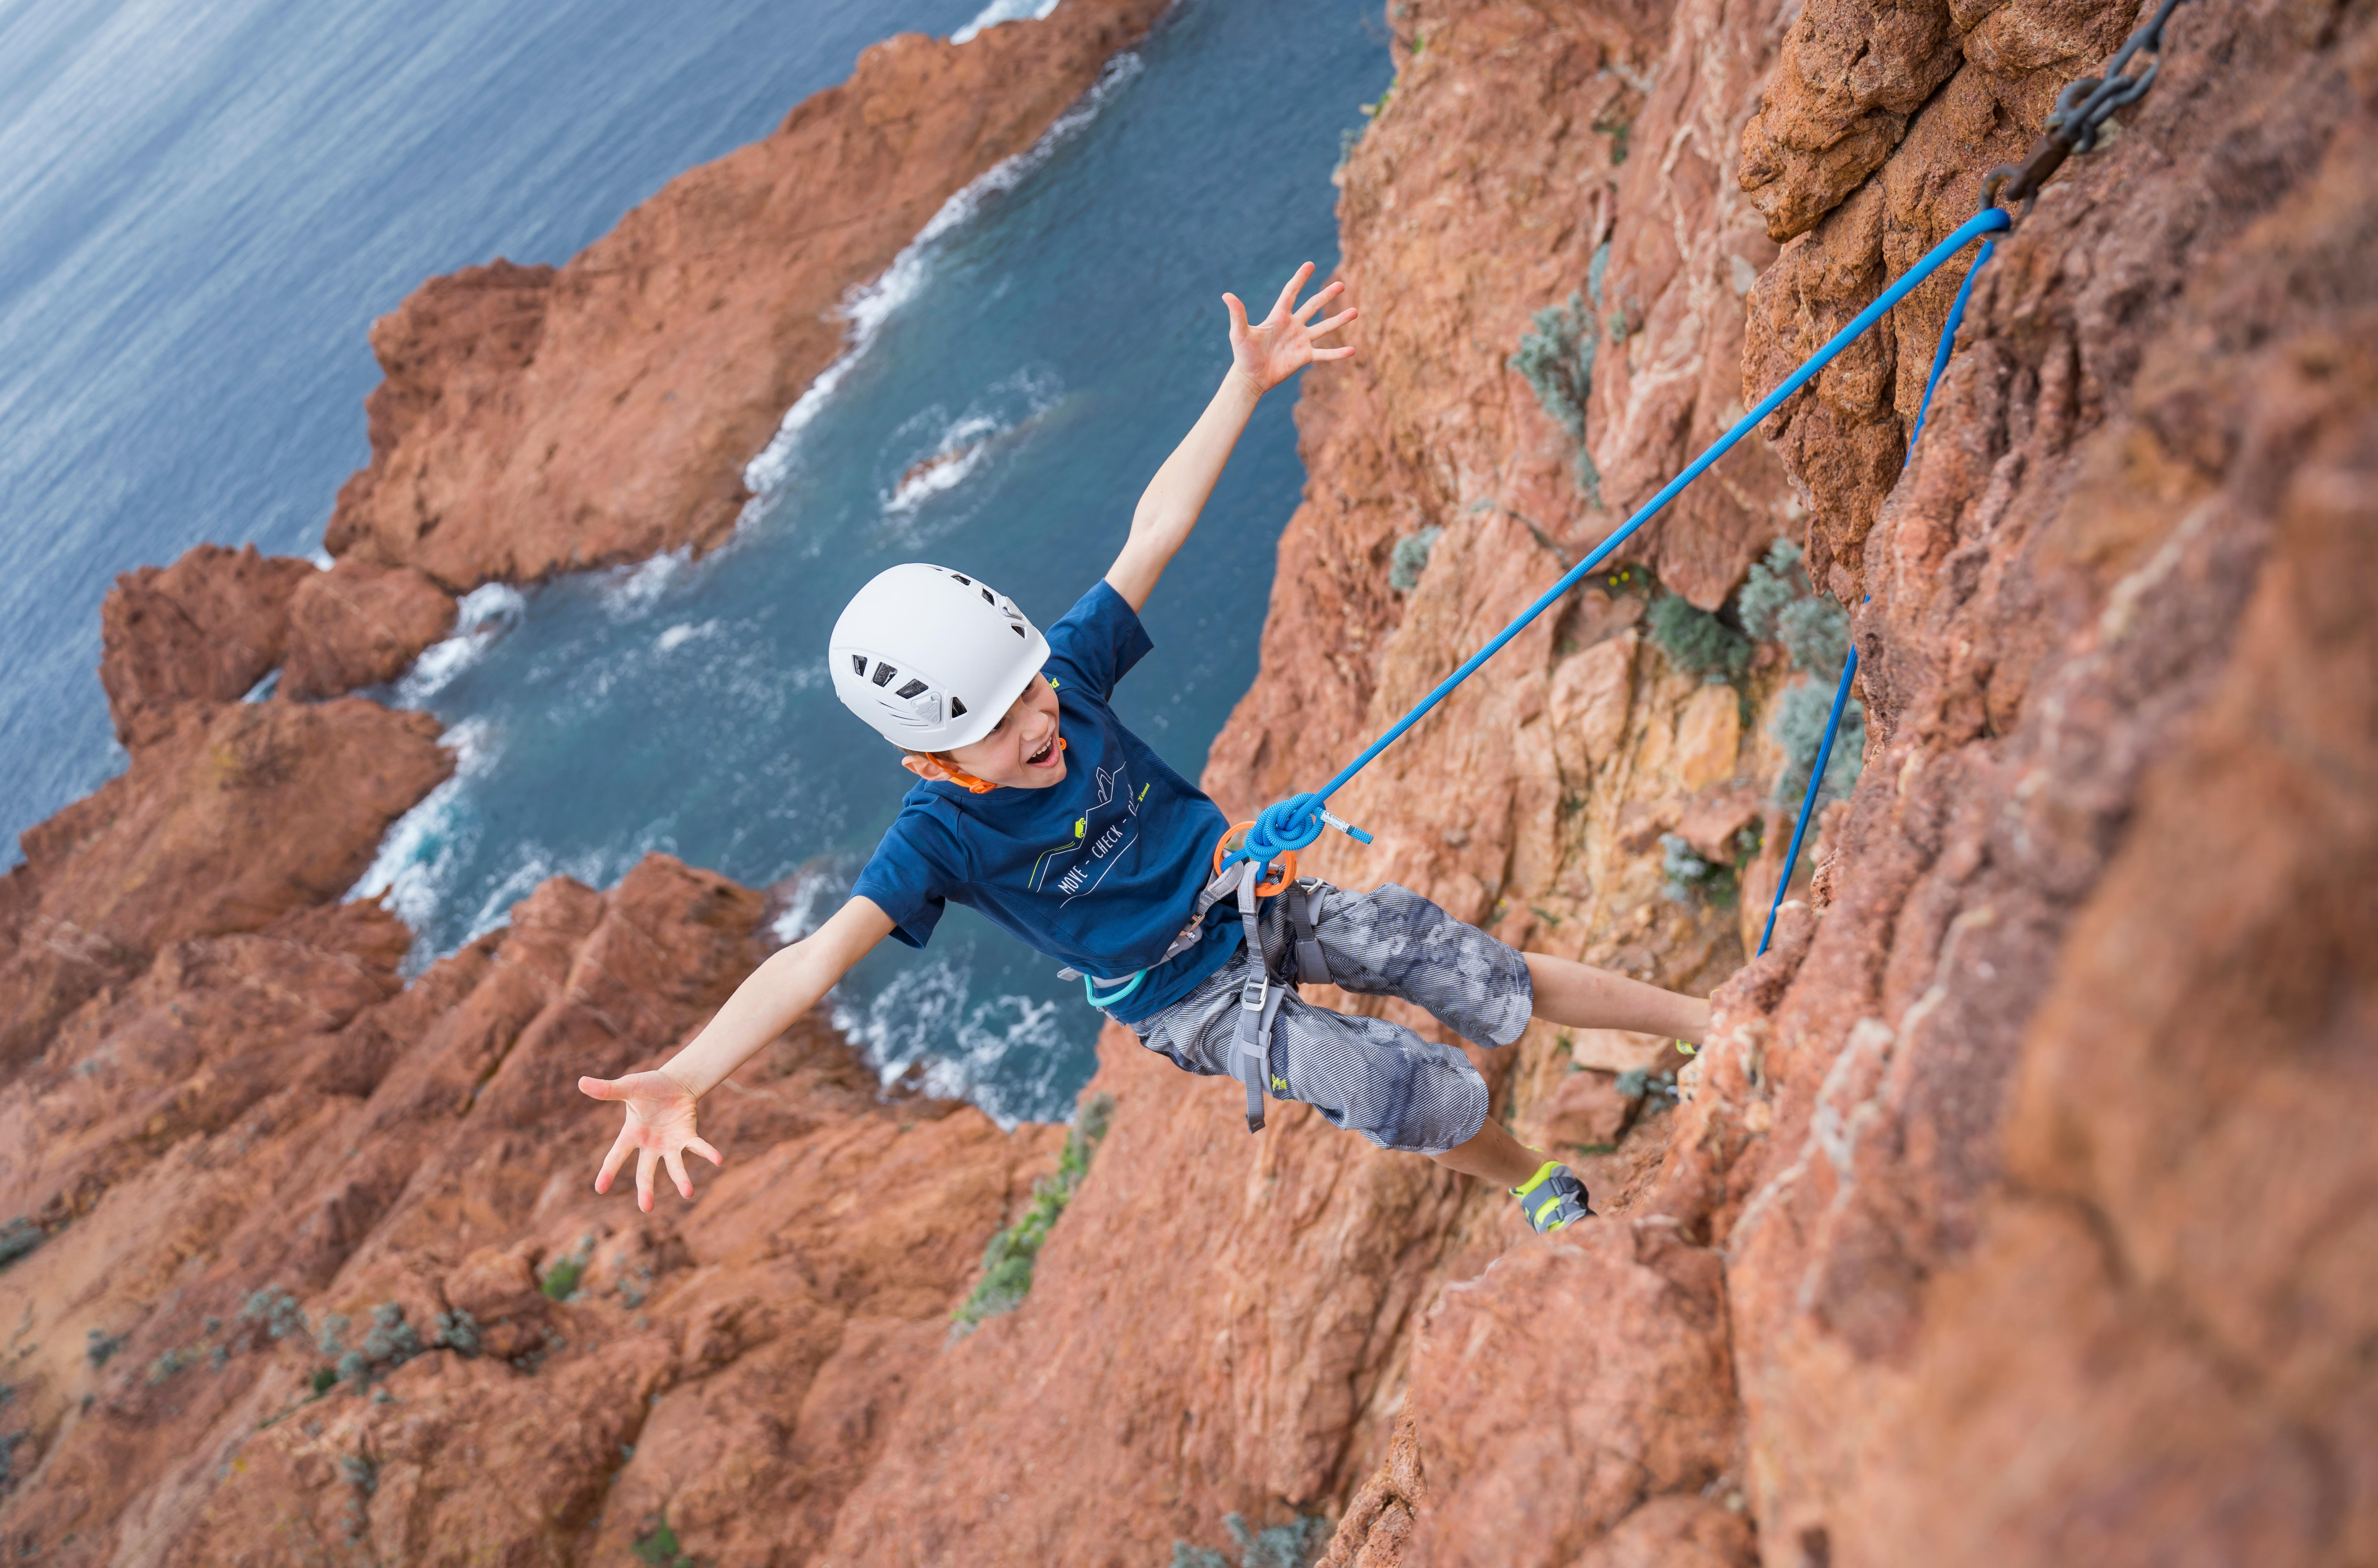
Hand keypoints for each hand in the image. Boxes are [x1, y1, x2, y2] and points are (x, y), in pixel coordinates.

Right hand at [579, 1068, 722, 1211]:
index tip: (599, 1189)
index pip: (617, 1155)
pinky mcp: (687, 1137)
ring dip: (681, 1178)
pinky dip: (708, 1152)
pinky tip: (719, 1160)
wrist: (674, 1083)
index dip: (608, 1171)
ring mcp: (670, 1144)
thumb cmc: (648, 1087)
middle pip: (646, 1171)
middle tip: (647, 1208)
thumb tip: (580, 1081)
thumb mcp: (627, 1087)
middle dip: (646, 1189)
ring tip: (688, 1192)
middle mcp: (650, 1145)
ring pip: (674, 1166)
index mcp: (631, 1135)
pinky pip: (698, 1146)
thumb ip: (607, 1089)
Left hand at [1223, 262, 1357, 394]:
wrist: (1250, 377)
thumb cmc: (1243, 354)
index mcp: (1278, 316)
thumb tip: (1226, 295)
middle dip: (1326, 295)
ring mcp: (1300, 341)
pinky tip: (1352, 350)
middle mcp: (1293, 326)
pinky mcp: (1304, 357)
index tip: (1310, 264)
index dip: (1299, 279)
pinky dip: (1337, 353)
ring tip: (1355, 312)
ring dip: (1339, 320)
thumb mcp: (1239, 333)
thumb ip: (1237, 314)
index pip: (1291, 293)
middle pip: (1312, 306)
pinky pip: (1324, 354)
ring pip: (1324, 328)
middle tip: (1341, 284)